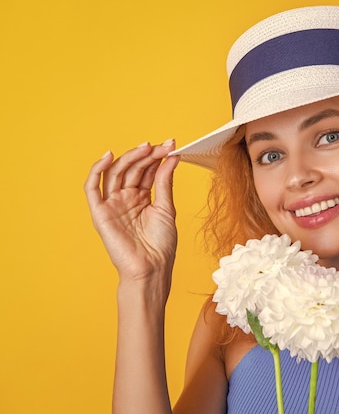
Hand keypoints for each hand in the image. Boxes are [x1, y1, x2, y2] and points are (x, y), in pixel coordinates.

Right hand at [84, 140, 179, 297]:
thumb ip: (164, 182)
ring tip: (147, 148)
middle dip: (147, 155)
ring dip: (130, 158)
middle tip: (163, 145)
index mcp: (142, 197)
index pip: (147, 170)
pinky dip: (96, 170)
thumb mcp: (166, 208)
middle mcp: (125, 198)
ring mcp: (112, 204)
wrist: (151, 268)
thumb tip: (172, 158)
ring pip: (115, 173)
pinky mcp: (100, 213)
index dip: (157, 156)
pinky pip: (92, 188)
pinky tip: (109, 156)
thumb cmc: (160, 245)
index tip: (172, 144)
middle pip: (132, 169)